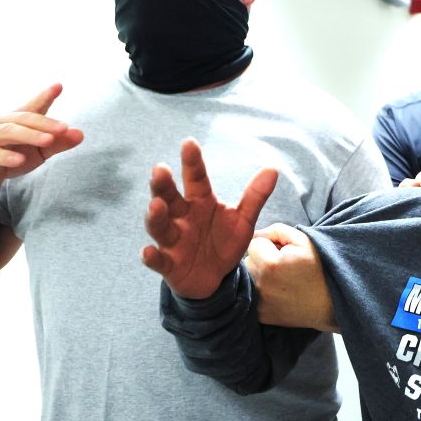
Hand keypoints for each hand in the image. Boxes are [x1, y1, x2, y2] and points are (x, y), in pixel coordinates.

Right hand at [0, 84, 84, 197]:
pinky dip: (5, 156)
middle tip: (64, 128)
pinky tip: (19, 160)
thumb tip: (80, 134)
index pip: (32, 106)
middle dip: (45, 123)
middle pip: (24, 119)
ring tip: (48, 140)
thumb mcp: (38, 153)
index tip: (59, 86)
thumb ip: (57, 143)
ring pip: (8, 132)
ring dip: (29, 135)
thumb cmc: (11, 157)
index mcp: (16, 119)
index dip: (44, 96)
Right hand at [141, 138, 277, 299]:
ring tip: (156, 205)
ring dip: (155, 216)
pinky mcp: (168, 264)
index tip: (189, 143)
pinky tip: (147, 252)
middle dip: (163, 185)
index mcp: (200, 202)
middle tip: (160, 169)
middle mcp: (182, 217)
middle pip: (169, 198)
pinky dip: (151, 257)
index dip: (193, 162)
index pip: (196, 179)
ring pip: (159, 226)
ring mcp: (172, 241)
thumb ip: (255, 196)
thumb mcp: (243, 220)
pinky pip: (157, 260)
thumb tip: (273, 169)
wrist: (215, 278)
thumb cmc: (224, 242)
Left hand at [247, 224, 336, 330]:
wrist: (331, 302)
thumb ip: (276, 230)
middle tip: (284, 266)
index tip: (284, 252)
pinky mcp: (260, 315)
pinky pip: (253, 294)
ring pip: (250, 278)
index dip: (269, 244)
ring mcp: (259, 303)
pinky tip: (280, 292)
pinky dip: (262, 292)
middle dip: (263, 259)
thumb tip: (254, 235)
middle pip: (248, 261)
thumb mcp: (303, 240)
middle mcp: (261, 285)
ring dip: (260, 275)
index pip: (253, 244)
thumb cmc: (318, 267)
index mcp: (270, 264)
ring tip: (282, 279)